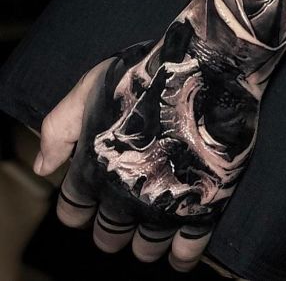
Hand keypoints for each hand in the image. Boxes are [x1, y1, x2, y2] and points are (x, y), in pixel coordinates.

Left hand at [34, 33, 259, 271]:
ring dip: (145, 245)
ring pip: (147, 245)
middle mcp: (125, 193)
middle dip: (112, 231)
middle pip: (110, 234)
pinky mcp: (203, 203)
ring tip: (150, 236)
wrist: (206, 65)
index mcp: (94, 166)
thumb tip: (44, 168)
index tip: (87, 206)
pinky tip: (179, 252)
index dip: (79, 210)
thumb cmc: (147, 70)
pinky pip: (188, 247)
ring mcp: (165, 202)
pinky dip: (182, 255)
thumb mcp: (90, 86)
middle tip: (121, 221)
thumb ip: (60, 128)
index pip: (74, 210)